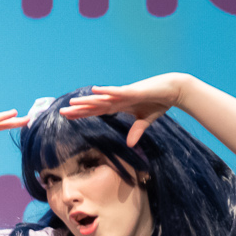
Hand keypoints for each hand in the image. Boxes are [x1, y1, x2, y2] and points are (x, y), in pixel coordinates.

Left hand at [63, 75, 194, 146]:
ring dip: (87, 101)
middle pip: (94, 106)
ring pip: (102, 99)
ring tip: (72, 103)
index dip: (82, 114)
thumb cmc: (158, 102)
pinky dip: (107, 91)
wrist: (173, 90)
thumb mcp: (145, 121)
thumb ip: (136, 131)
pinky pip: (117, 91)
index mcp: (119, 106)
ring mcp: (124, 94)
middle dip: (78, 109)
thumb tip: (130, 145)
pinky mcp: (133, 90)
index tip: (68, 117)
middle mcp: (118, 99)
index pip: (96, 111)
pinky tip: (95, 90)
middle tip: (61, 112)